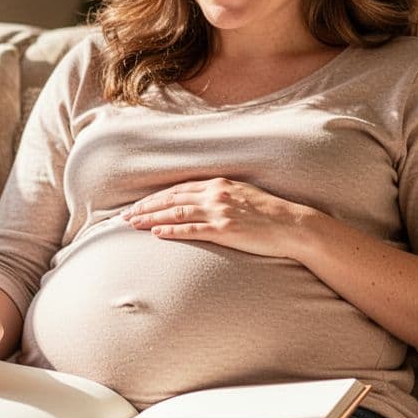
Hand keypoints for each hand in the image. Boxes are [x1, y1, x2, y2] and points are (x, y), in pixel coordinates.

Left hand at [122, 177, 315, 258]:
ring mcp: (220, 212)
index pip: (178, 189)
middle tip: (124, 216)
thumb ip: (220, 196)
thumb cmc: (269, 214)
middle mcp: (216, 194)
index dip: (155, 197)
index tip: (138, 205)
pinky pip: (192, 229)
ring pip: (176, 213)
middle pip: (171, 199)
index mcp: (219, 184)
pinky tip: (156, 233)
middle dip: (145, 207)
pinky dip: (172, 231)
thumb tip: (200, 202)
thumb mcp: (242, 196)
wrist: (293, 225)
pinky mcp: (225, 230)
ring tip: (131, 224)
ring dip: (151, 218)